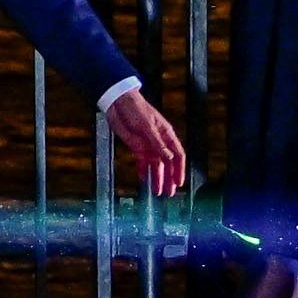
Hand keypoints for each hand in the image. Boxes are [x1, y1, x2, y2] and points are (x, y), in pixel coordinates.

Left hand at [101, 79, 193, 196]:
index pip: (177, 155)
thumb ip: (157, 143)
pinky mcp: (136, 147)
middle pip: (167, 164)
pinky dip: (143, 171)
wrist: (118, 104)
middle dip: (169, 179)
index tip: (178, 182)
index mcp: (166, 135)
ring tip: (157, 192)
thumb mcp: (147, 126)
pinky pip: (142, 163)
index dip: (179, 169)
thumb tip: (169, 157)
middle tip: (169, 193)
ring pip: (155, 166)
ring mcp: (148, 146)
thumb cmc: (136, 109)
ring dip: (157, 178)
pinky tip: (143, 180)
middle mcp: (159, 142)